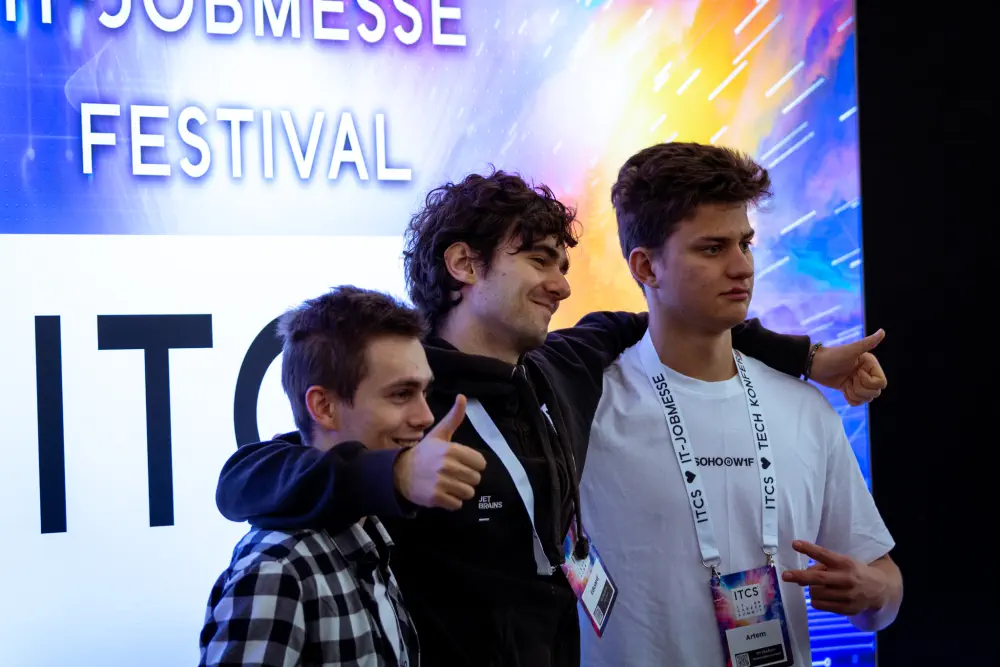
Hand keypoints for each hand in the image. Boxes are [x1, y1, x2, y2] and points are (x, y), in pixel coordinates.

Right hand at [393, 394, 486, 509]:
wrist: (400, 473)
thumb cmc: (424, 453)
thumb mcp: (439, 434)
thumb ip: (454, 418)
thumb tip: (463, 397)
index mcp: (450, 449)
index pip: (480, 463)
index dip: (474, 464)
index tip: (463, 464)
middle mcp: (446, 465)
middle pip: (475, 479)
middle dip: (467, 479)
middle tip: (455, 475)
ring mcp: (440, 482)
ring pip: (468, 493)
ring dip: (461, 491)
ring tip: (450, 485)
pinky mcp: (435, 498)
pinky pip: (457, 504)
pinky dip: (453, 502)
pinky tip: (444, 494)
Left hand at [781, 540, 888, 615]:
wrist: (880, 589)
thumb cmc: (854, 572)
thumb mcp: (842, 563)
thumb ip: (822, 566)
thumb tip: (800, 578)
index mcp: (845, 563)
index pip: (825, 554)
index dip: (809, 549)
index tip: (794, 544)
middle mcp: (847, 579)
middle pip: (819, 578)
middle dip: (800, 576)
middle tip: (785, 575)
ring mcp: (848, 595)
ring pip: (816, 593)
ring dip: (811, 589)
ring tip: (818, 586)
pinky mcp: (847, 609)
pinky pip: (821, 605)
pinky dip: (816, 600)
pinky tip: (822, 596)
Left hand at [809, 329, 887, 404]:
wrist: (813, 365)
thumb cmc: (831, 355)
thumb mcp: (850, 350)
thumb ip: (867, 342)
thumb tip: (882, 331)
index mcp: (870, 365)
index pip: (881, 383)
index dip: (869, 382)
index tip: (857, 373)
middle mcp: (867, 373)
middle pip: (875, 392)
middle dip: (861, 389)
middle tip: (849, 379)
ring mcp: (858, 382)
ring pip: (867, 398)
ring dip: (855, 394)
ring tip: (845, 384)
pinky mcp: (849, 389)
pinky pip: (858, 402)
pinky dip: (851, 399)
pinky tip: (843, 390)